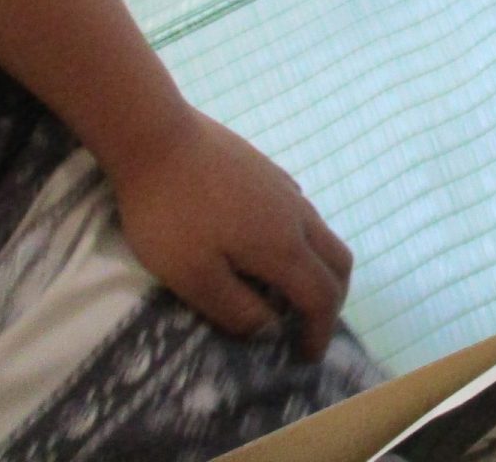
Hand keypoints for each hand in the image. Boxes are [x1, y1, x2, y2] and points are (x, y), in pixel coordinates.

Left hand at [109, 110, 353, 359]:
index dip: (319, 331)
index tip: (306, 357)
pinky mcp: (268, 170)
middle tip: (310, 325)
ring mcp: (286, 188)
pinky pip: (302, 212)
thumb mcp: (192, 277)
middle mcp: (297, 216)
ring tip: (288, 289)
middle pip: (338, 262)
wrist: (157, 137)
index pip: (320, 297)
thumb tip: (268, 326)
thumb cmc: (170, 214)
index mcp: (283, 248)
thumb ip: (235, 308)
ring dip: (318, 268)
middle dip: (333, 300)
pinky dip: (302, 241)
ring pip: (322, 234)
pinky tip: (268, 242)